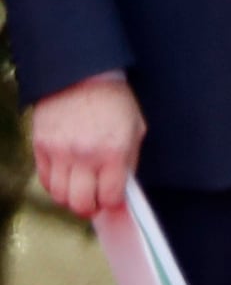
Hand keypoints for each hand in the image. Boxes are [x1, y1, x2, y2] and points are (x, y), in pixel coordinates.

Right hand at [29, 73, 145, 220]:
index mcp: (113, 151)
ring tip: (80, 190)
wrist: (82, 76)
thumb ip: (129, 161)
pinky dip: (55, 186)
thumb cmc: (114, 102)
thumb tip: (123, 190)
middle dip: (90, 208)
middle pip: (81, 202)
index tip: (113, 201)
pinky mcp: (41, 147)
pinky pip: (45, 180)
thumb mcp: (135, 129)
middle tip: (94, 203)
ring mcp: (60, 152)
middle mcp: (85, 155)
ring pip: (60, 196)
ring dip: (71, 198)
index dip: (112, 203)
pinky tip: (66, 178)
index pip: (109, 195)